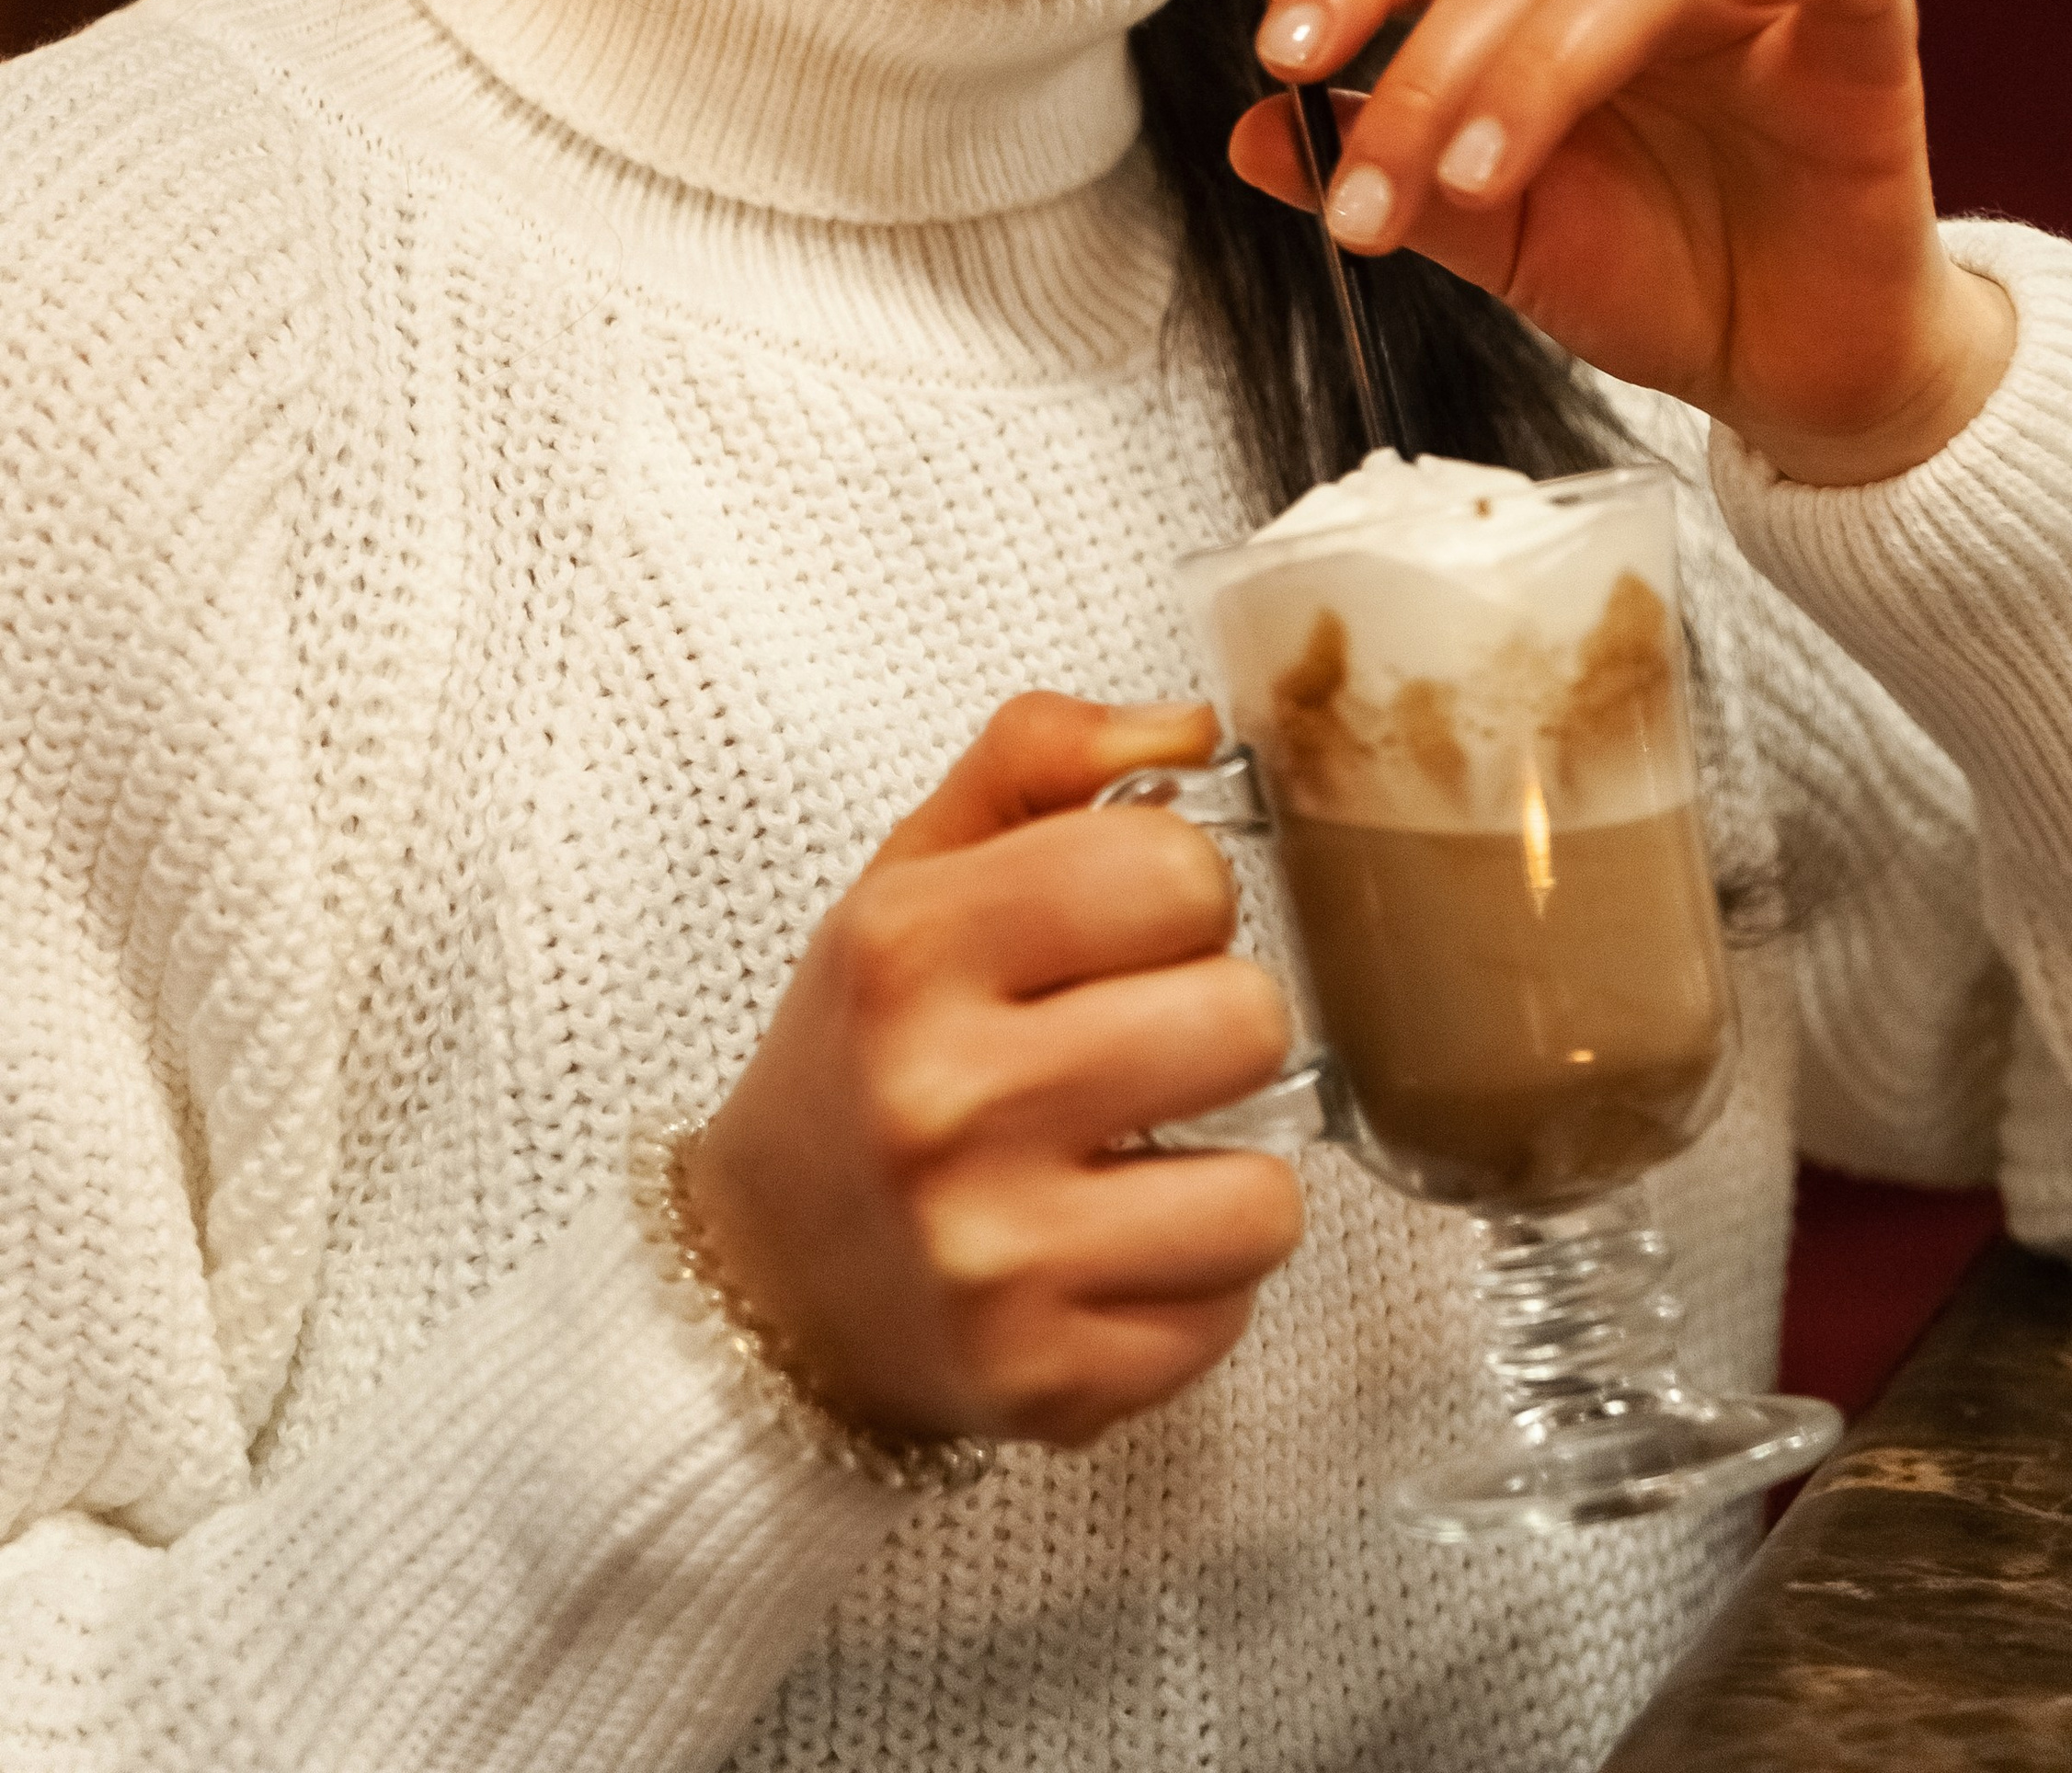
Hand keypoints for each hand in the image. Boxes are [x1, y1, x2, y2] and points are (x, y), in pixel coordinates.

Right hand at [691, 694, 1301, 1450]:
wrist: (763, 1282)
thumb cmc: (866, 1052)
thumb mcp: (912, 873)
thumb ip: (1041, 758)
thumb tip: (1195, 730)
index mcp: (912, 948)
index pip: (1174, 868)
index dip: (1180, 893)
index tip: (1131, 930)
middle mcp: (944, 1101)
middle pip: (1244, 1020)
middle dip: (1215, 1023)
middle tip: (1143, 1044)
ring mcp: (995, 1258)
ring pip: (1267, 1193)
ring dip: (1229, 1169)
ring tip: (1146, 1157)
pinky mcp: (1046, 1383)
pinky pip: (1233, 1313)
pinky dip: (1195, 1283)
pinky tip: (1114, 1252)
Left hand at [1230, 0, 2012, 486]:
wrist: (1791, 367)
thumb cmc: (1659, 275)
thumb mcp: (1493, 235)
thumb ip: (1381, 170)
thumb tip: (1248, 134)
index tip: (1278, 59)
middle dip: (1421, 84)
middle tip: (1366, 207)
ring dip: (1535, 73)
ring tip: (1480, 182)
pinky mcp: (1863, 35)